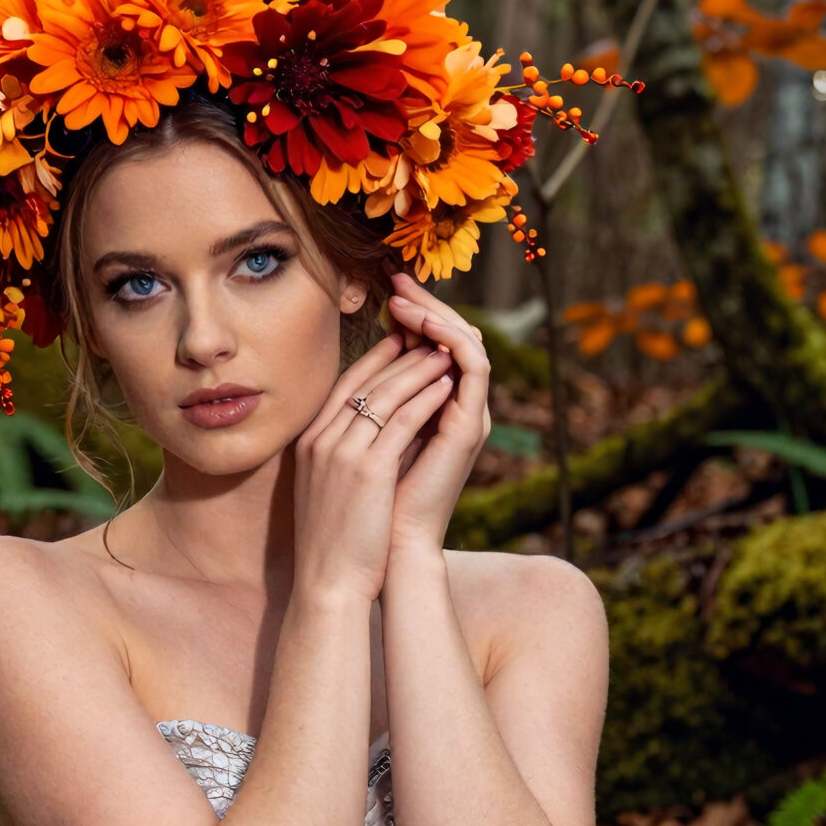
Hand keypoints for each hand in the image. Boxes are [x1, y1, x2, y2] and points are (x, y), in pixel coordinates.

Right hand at [290, 327, 458, 602]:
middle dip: (400, 354)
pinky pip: (402, 421)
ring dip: (418, 368)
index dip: (373, 360)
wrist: (327, 581)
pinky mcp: (368, 470)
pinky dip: (426, 397)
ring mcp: (342, 453)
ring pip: (385, 394)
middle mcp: (321, 440)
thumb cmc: (332, 542)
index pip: (343, 386)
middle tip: (428, 336)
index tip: (398, 343)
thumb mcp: (325, 488)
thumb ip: (337, 455)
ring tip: (444, 352)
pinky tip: (447, 385)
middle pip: (365, 382)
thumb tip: (365, 434)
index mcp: (309, 443)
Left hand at [381, 274, 493, 557]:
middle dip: (425, 305)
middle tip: (397, 278)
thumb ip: (367, 404)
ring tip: (404, 297)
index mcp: (431, 410)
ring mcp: (467, 416)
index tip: (381, 290)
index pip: (430, 347)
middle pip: (452, 338)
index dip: (409, 316)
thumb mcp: (360, 438)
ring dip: (437, 315)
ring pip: (467, 344)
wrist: (384, 547)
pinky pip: (473, 367)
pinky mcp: (471, 426)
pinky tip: (422, 325)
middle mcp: (455, 409)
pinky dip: (450, 341)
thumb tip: (353, 368)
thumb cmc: (366, 502)